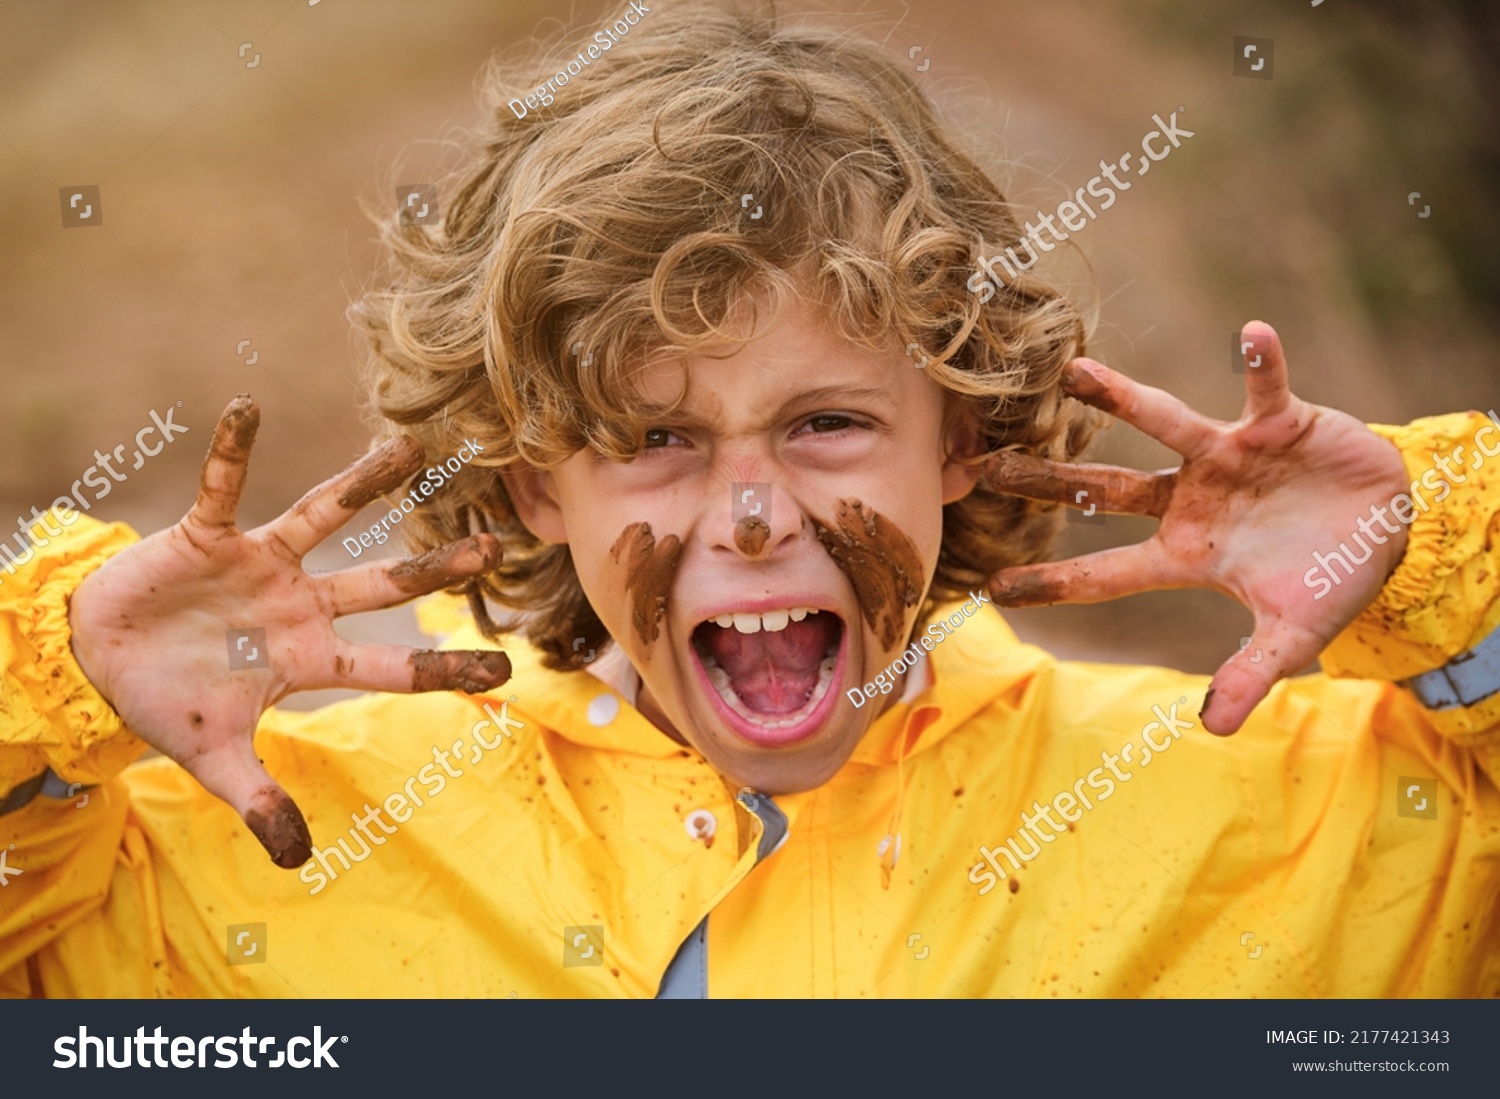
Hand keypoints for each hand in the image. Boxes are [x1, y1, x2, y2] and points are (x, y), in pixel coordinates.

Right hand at [68, 396, 509, 866]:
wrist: (99, 664)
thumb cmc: (167, 703)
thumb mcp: (215, 758)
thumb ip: (260, 801)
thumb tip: (298, 861)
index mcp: (309, 657)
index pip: (392, 663)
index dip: (444, 665)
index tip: (506, 670)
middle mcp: (299, 603)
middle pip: (380, 581)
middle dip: (434, 568)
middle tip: (494, 549)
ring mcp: (259, 565)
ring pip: (324, 516)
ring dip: (364, 483)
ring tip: (412, 446)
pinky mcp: (207, 537)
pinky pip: (221, 487)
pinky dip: (230, 452)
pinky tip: (245, 410)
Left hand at [984, 321, 1409, 734]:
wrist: (1388, 529)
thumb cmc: (1327, 579)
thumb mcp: (1291, 635)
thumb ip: (1249, 673)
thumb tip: (1212, 729)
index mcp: (1186, 554)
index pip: (1106, 572)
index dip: (1052, 582)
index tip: (991, 589)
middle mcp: (1190, 500)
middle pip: (1104, 490)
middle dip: (1046, 480)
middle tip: (982, 466)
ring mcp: (1227, 457)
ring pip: (1163, 423)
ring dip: (1121, 398)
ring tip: (1073, 372)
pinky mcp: (1277, 424)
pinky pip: (1265, 389)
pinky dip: (1262, 364)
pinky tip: (1253, 334)